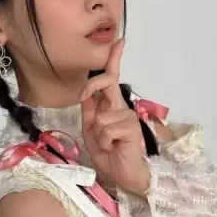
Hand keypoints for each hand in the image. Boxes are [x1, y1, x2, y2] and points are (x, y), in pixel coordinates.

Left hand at [79, 39, 150, 195]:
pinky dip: (105, 141)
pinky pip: (107, 129)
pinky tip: (114, 147)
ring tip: (109, 145)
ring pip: (101, 116)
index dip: (114, 58)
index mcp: (110, 106)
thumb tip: (85, 92)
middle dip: (90, 88)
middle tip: (91, 114)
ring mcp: (128, 116)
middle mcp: (121, 107)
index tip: (119, 41)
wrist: (122, 175)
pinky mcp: (131, 127)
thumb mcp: (92, 130)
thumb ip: (90, 111)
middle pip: (106, 82)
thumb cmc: (109, 153)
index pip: (112, 78)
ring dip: (99, 135)